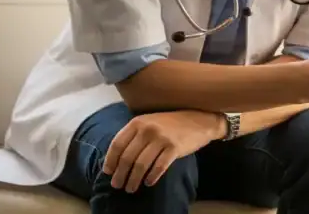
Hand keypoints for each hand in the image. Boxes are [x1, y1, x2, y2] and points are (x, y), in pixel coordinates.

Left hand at [103, 110, 223, 192]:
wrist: (200, 120)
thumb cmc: (171, 124)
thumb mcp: (150, 122)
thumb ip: (134, 135)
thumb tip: (115, 158)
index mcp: (138, 122)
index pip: (117, 144)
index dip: (110, 161)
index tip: (108, 172)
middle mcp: (148, 129)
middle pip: (127, 157)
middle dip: (120, 175)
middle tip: (117, 185)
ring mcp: (162, 138)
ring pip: (141, 165)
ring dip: (133, 180)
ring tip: (130, 188)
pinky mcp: (175, 148)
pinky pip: (158, 167)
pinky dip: (151, 177)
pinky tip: (149, 182)